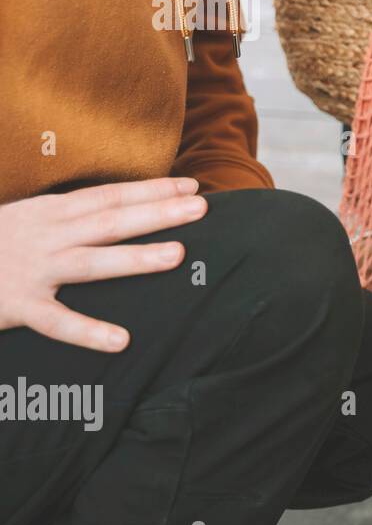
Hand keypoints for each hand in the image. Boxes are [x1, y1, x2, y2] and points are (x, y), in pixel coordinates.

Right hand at [0, 178, 207, 351]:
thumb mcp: (27, 220)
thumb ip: (69, 218)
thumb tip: (117, 213)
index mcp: (48, 212)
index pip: (108, 196)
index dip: (150, 189)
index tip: (190, 184)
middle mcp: (44, 236)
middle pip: (110, 221)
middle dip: (157, 213)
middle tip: (200, 207)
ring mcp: (31, 270)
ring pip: (92, 262)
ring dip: (135, 258)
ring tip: (178, 255)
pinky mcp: (16, 305)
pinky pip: (57, 322)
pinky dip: (88, 332)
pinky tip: (121, 340)